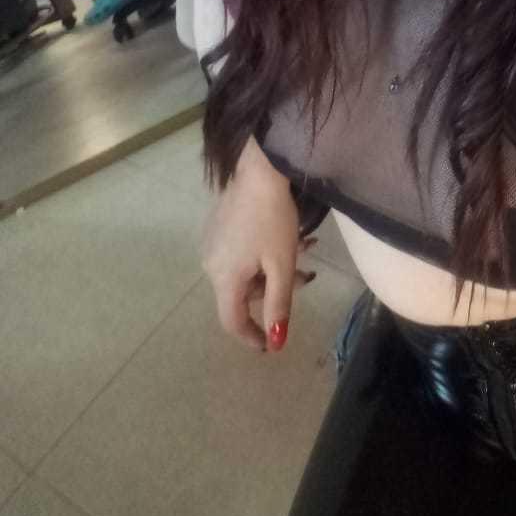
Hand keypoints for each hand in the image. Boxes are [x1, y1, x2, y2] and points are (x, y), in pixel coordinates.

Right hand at [201, 134, 316, 353]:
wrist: (258, 171)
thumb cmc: (273, 218)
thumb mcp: (282, 264)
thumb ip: (277, 305)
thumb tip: (276, 343)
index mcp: (224, 278)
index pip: (232, 321)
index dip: (251, 337)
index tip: (270, 345)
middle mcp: (209, 265)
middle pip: (240, 295)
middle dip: (271, 292)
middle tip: (305, 276)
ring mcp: (210, 245)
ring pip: (241, 273)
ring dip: (268, 270)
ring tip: (301, 248)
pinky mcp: (215, 228)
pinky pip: (237, 255)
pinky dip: (258, 256)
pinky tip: (281, 239)